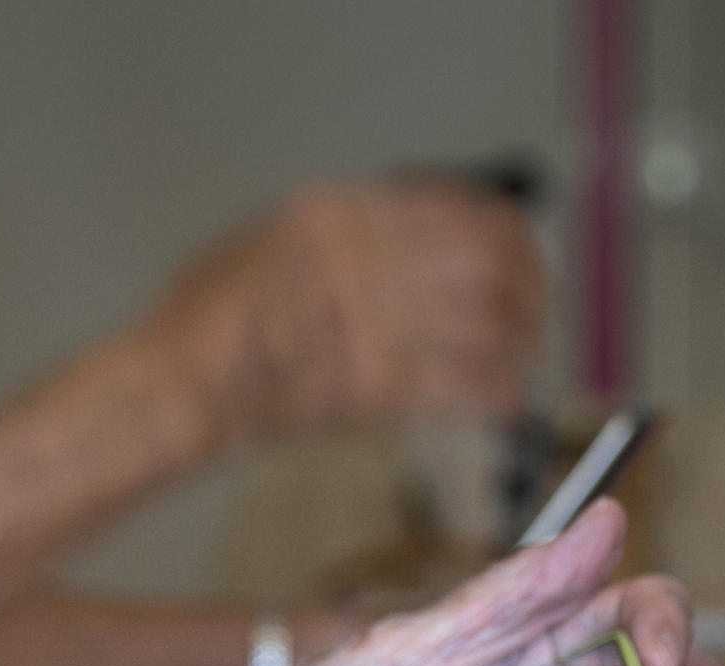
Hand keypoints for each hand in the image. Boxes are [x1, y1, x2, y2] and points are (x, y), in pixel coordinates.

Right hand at [139, 178, 544, 444]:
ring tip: (528, 357)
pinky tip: (509, 399)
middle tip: (537, 310)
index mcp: (344, 212)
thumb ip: (351, 235)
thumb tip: (423, 243)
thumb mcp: (280, 237)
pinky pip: (468, 383)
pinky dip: (501, 391)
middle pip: (490, 260)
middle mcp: (367, 256)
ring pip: (491, 322)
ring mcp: (374, 320)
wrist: (187, 382)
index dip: (509, 231)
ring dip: (523, 342)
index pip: (460, 207)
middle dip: (530, 287)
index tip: (524, 252)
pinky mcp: (378, 385)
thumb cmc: (217, 316)